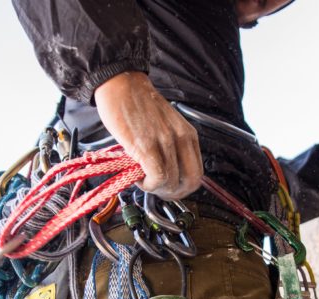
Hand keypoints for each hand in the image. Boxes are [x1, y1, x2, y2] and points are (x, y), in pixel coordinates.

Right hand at [94, 71, 202, 199]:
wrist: (121, 84)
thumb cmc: (139, 104)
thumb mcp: (166, 125)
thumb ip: (172, 147)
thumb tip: (168, 173)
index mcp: (188, 135)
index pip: (198, 173)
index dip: (183, 187)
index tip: (169, 187)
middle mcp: (181, 139)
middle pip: (191, 182)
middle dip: (174, 193)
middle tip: (158, 190)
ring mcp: (165, 142)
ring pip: (172, 182)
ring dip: (156, 189)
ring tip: (143, 180)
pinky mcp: (147, 146)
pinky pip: (157, 177)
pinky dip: (148, 184)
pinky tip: (138, 177)